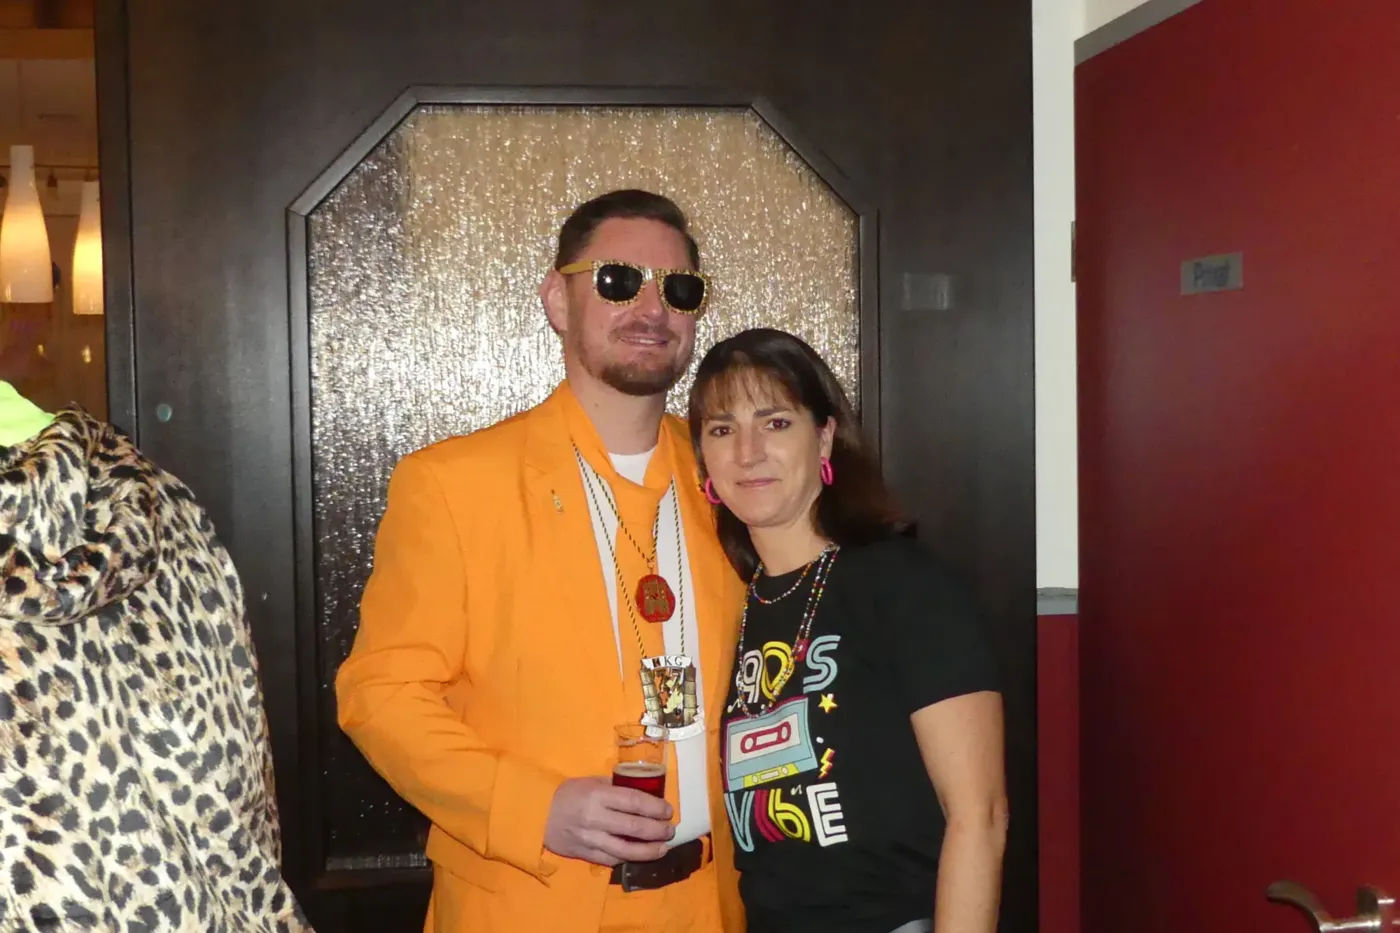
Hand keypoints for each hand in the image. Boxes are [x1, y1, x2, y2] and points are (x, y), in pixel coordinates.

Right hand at [543, 777, 674, 865]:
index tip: (669, 811)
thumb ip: (615, 787)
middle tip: (670, 830)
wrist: (536, 814)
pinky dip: (628, 859)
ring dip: (649, 851)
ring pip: (626, 850)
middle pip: (635, 828)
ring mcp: (590, 839)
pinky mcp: (584, 855)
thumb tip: (642, 791)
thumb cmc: (567, 794)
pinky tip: (639, 856)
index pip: (635, 802)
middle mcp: (596, 818)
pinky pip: (611, 860)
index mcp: (598, 795)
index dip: (656, 808)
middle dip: (658, 830)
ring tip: (663, 848)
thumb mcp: (591, 782)